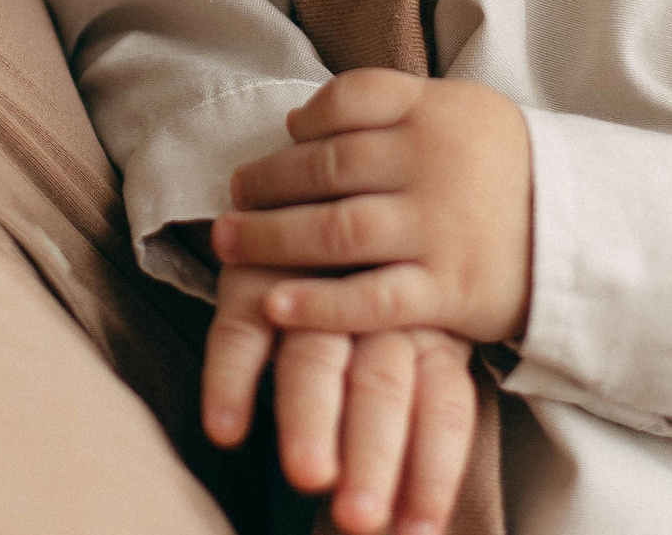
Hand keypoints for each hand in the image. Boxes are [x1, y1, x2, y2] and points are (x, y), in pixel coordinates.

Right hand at [203, 264, 479, 534]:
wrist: (349, 173)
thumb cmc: (391, 277)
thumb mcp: (428, 325)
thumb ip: (425, 402)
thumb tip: (423, 517)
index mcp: (434, 328)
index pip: (445, 407)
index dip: (433, 471)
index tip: (417, 534)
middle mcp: (381, 309)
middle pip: (383, 387)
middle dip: (375, 455)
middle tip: (362, 518)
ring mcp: (316, 285)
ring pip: (315, 357)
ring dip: (311, 420)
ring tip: (308, 475)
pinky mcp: (256, 270)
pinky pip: (240, 329)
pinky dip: (231, 381)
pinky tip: (226, 431)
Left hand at [212, 68, 532, 343]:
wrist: (593, 237)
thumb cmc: (510, 173)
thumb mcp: (466, 114)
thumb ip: (390, 109)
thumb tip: (299, 118)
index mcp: (438, 112)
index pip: (353, 99)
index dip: (306, 119)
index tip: (279, 140)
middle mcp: (435, 164)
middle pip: (329, 166)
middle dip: (269, 181)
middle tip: (233, 195)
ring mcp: (441, 229)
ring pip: (337, 229)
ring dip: (272, 237)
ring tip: (229, 242)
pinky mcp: (449, 291)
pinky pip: (371, 298)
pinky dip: (318, 303)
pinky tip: (274, 304)